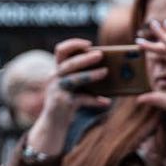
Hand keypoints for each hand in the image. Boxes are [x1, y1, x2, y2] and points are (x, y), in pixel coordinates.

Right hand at [27, 38, 107, 156]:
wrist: (54, 122)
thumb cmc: (70, 101)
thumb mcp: (77, 87)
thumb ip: (87, 78)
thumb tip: (110, 71)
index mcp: (58, 70)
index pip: (61, 50)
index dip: (73, 44)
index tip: (89, 44)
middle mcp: (55, 77)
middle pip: (69, 63)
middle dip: (85, 58)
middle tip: (101, 55)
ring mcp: (57, 90)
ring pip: (74, 79)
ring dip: (91, 74)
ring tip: (105, 72)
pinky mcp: (62, 103)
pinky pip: (81, 99)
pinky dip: (95, 100)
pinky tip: (106, 102)